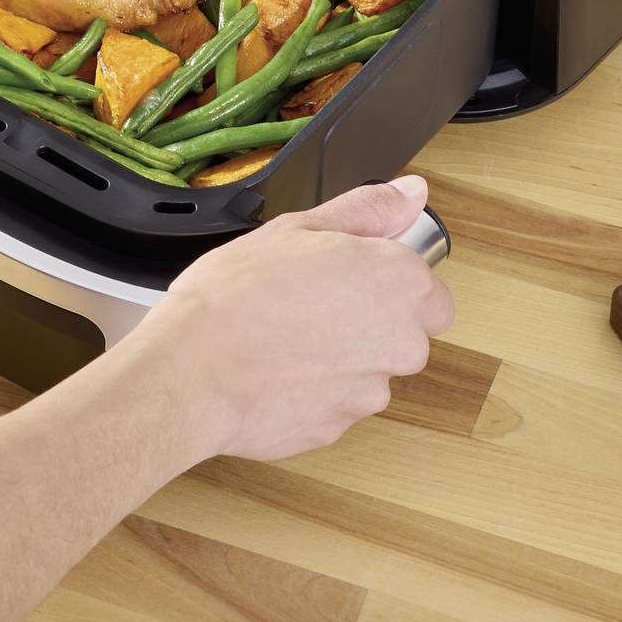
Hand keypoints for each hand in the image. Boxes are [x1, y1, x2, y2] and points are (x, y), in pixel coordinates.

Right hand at [124, 176, 452, 462]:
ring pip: (365, 373)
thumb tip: (412, 193)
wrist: (193, 371)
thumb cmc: (238, 296)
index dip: (388, 285)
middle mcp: (401, 342)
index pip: (429, 293)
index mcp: (400, 283)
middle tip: (306, 305)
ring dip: (337, 360)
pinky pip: (332, 404)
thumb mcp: (300, 228)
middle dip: (366, 325)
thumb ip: (367, 211)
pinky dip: (310, 391)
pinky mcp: (337, 429)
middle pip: (402, 336)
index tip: (349, 279)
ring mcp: (370, 393)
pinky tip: (272, 371)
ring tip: (280, 340)